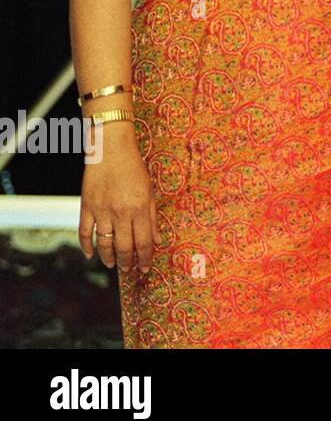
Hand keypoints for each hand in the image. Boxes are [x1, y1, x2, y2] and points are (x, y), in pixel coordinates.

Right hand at [79, 135, 159, 273]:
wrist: (111, 150)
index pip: (143, 242)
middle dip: (128, 262)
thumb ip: (152, 217)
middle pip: (124, 247)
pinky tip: (90, 255)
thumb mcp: (150, 191)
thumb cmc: (134, 169)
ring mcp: (101, 211)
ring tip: (113, 265)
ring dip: (108, 258)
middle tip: (129, 270)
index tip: (145, 268)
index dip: (145, 258)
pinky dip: (86, 246)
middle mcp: (120, 213)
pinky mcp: (86, 207)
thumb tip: (156, 241)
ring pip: (103, 244)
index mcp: (139, 209)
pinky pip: (84, 232)